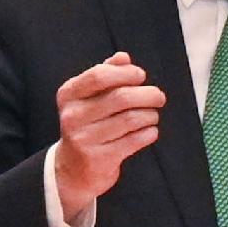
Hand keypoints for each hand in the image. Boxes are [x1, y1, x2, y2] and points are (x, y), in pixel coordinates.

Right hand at [50, 54, 170, 221]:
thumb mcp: (88, 97)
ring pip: (131, 119)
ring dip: (150, 115)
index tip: (141, 76)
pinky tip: (149, 131)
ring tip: (152, 115)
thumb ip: (105, 74)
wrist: (73, 169)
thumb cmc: (87, 125)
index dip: (126, 73)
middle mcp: (72, 116)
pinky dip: (149, 133)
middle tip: (159, 96)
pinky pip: (134, 140)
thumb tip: (124, 57)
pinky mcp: (99, 159)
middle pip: (120, 97)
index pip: (100, 76)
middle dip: (147, 94)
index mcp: (68, 95)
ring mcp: (84, 139)